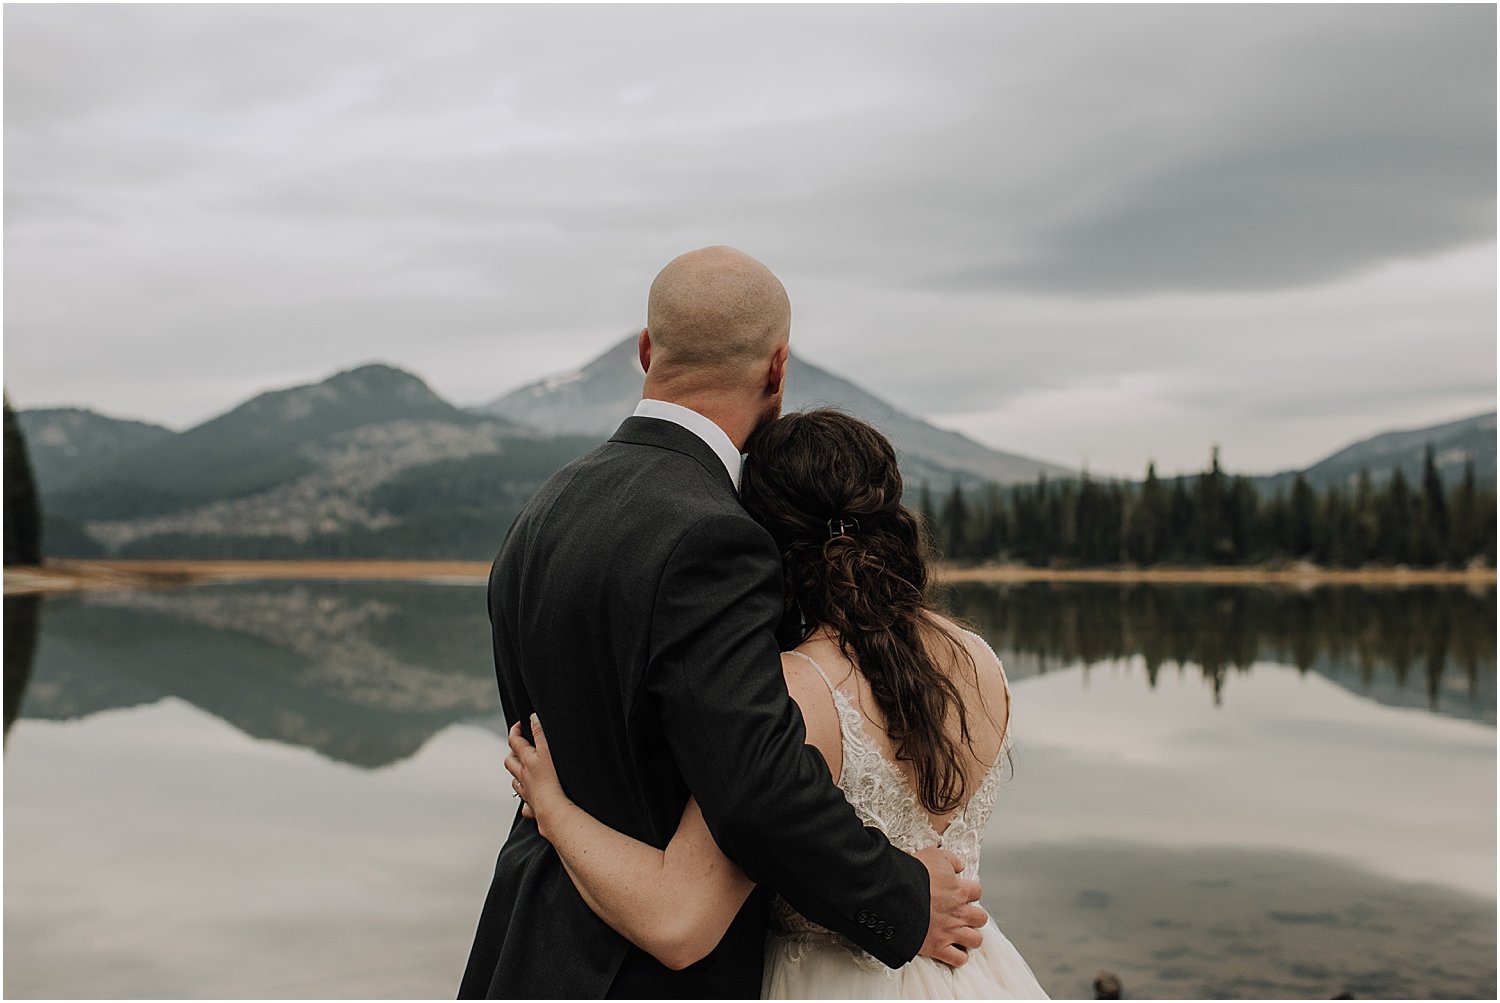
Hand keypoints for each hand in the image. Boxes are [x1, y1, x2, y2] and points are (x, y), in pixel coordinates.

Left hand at [504, 714, 569, 834]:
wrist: (552, 810)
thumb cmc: (552, 781)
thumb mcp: (547, 751)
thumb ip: (540, 733)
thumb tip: (533, 717)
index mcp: (526, 761)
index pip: (514, 741)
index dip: (516, 730)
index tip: (521, 723)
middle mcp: (522, 776)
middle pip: (510, 761)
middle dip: (512, 753)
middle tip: (520, 747)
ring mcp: (526, 792)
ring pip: (515, 781)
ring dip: (517, 774)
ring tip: (525, 771)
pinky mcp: (533, 807)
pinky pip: (526, 803)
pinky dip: (526, 799)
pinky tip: (532, 799)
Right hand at [913, 847, 985, 967]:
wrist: (895, 895)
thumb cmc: (911, 874)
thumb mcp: (933, 855)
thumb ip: (951, 860)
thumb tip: (959, 866)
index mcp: (959, 890)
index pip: (977, 891)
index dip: (969, 892)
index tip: (961, 893)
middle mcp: (959, 912)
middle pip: (981, 918)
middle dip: (973, 917)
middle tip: (961, 915)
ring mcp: (950, 931)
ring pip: (975, 940)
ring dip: (969, 937)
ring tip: (960, 934)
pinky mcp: (938, 947)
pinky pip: (958, 959)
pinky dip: (957, 957)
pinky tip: (951, 950)